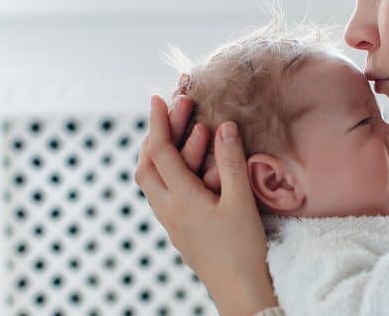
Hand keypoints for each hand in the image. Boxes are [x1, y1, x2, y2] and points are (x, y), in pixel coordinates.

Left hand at [135, 95, 276, 315]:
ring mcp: (171, 223)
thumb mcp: (241, 201)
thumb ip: (230, 162)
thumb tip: (224, 126)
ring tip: (174, 133)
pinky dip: (167, 173)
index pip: (161, 152)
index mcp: (181, 199)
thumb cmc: (243, 249)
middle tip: (169, 112)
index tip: (158, 98)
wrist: (239, 291)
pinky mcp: (179, 232)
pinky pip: (162, 195)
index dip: (159, 122)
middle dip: (155, 135)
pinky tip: (184, 169)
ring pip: (151, 182)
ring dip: (159, 155)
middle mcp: (168, 210)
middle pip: (146, 166)